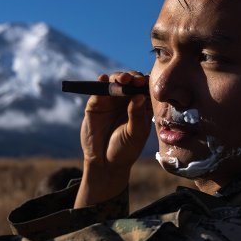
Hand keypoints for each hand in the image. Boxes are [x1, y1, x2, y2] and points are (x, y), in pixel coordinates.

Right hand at [74, 71, 151, 206]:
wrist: (104, 163)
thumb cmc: (125, 150)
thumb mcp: (135, 134)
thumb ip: (137, 115)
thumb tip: (139, 96)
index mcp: (141, 106)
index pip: (144, 88)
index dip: (145, 82)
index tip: (145, 82)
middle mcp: (126, 100)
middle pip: (130, 82)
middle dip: (132, 77)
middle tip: (133, 79)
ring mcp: (110, 101)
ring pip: (115, 82)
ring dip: (118, 77)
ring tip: (121, 79)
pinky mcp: (96, 104)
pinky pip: (98, 90)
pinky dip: (101, 82)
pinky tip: (103, 79)